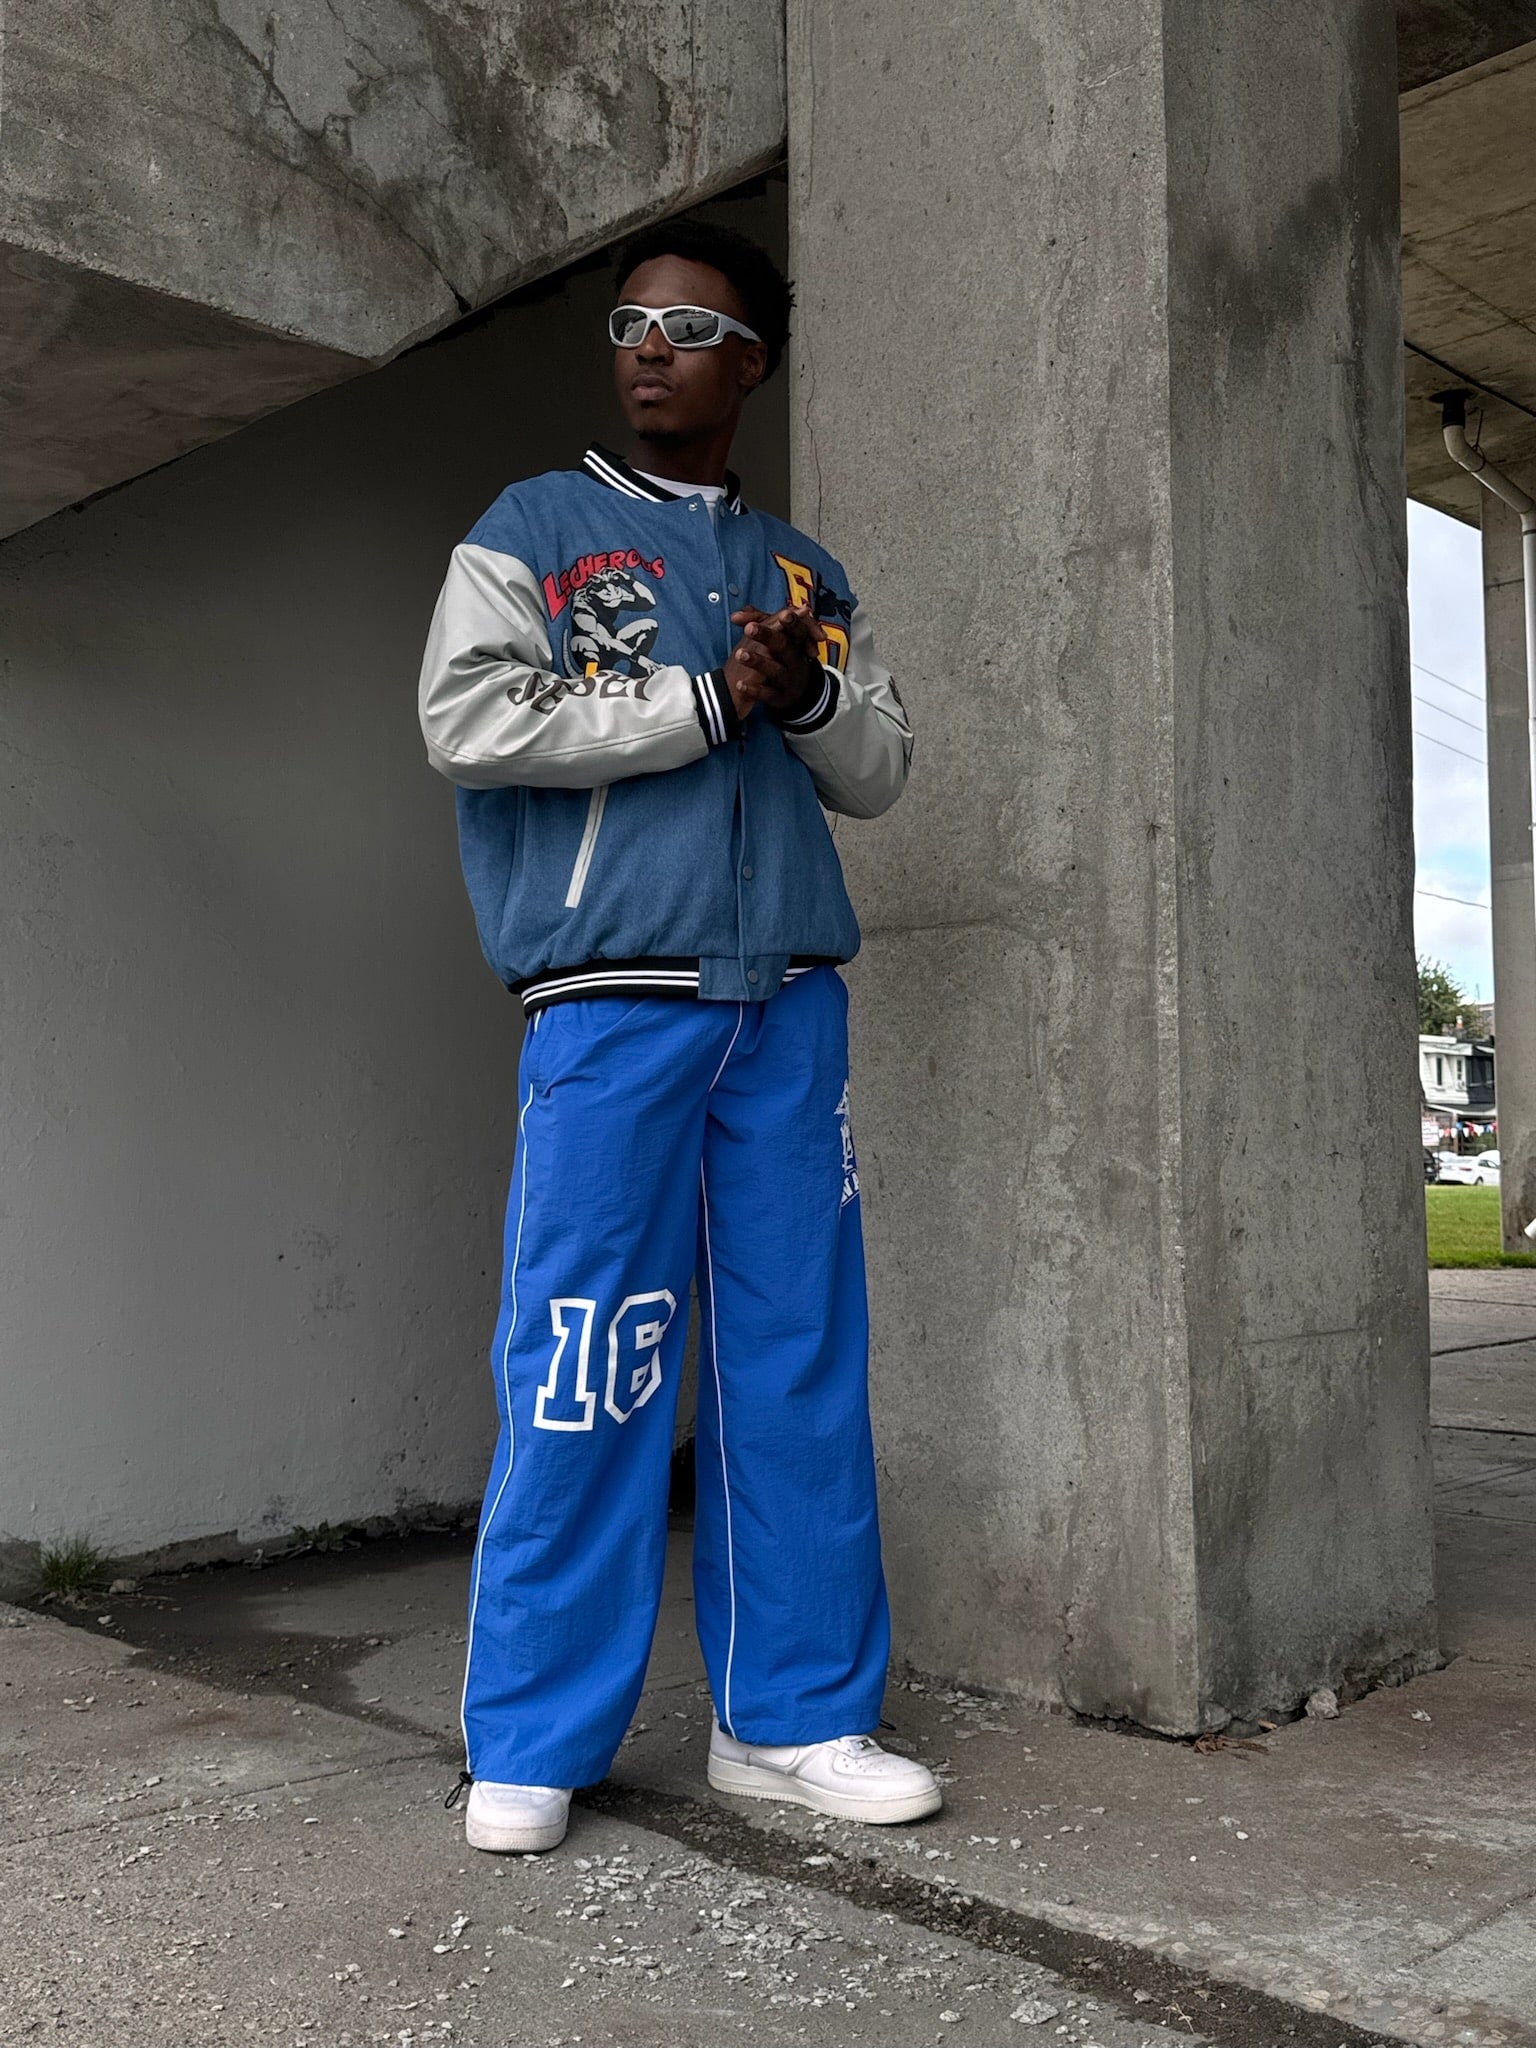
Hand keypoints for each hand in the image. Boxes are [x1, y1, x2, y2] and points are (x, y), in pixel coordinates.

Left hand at [724, 604, 822, 720]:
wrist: (794, 693)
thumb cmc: (782, 659)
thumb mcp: (777, 640)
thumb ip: (757, 624)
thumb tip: (735, 616)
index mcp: (796, 644)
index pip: (797, 629)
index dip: (791, 622)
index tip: (783, 614)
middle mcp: (795, 661)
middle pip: (784, 646)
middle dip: (768, 636)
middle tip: (749, 628)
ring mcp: (788, 680)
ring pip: (775, 670)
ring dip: (758, 661)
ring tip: (740, 654)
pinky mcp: (779, 697)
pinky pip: (767, 694)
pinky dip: (754, 690)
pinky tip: (740, 685)